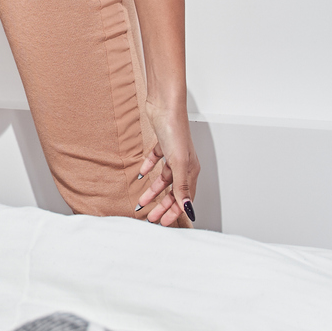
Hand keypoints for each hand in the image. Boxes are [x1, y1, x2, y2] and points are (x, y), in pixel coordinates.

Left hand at [134, 96, 198, 227]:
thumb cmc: (175, 130)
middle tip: (151, 218)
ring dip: (153, 192)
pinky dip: (148, 169)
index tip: (164, 224)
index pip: (184, 198)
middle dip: (162, 206)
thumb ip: (181, 186)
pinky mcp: (162, 144)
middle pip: (173, 191)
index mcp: (191, 170)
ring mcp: (173, 154)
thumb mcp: (178, 163)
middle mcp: (184, 164)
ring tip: (141, 202)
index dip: (175, 212)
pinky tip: (140, 175)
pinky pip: (155, 162)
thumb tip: (187, 208)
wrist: (165, 106)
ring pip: (163, 179)